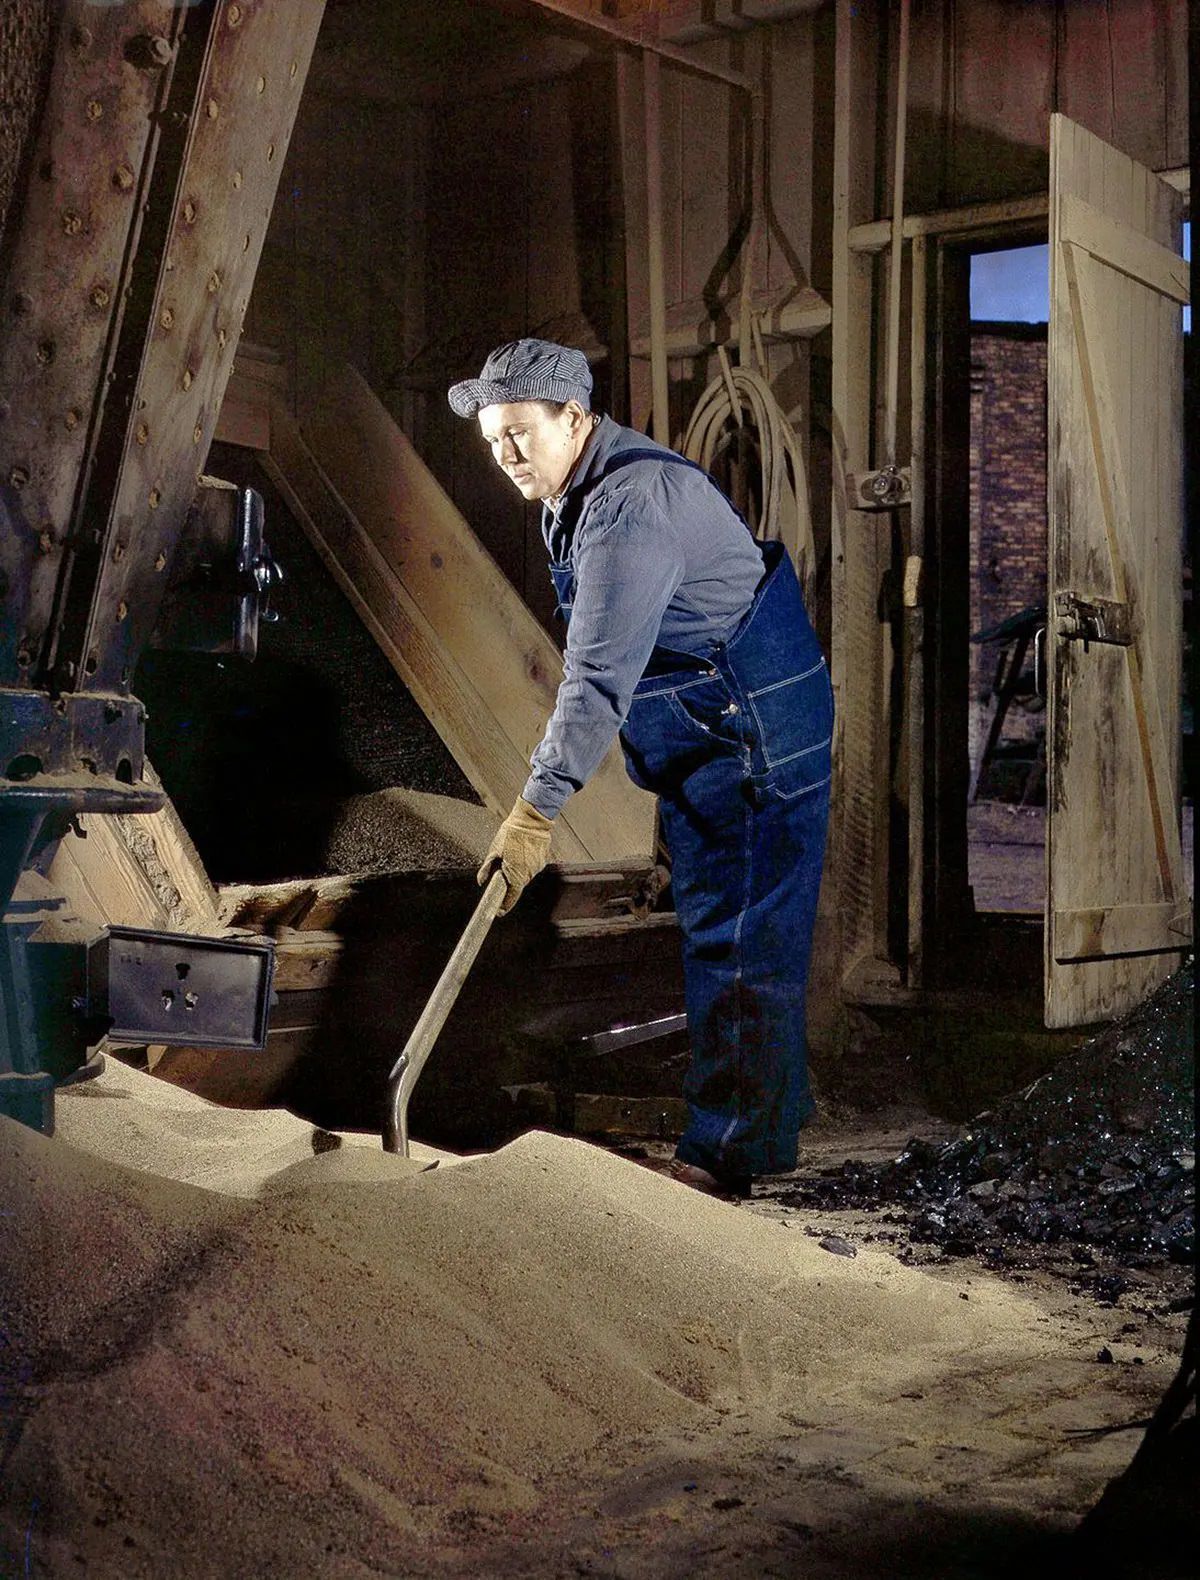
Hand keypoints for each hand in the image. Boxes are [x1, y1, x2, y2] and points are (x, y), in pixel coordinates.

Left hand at [477, 797, 552, 913]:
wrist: (531, 819)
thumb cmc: (511, 832)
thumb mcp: (494, 850)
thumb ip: (487, 868)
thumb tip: (481, 881)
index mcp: (516, 874)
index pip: (511, 898)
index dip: (505, 906)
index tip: (499, 910)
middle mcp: (529, 873)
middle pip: (518, 886)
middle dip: (509, 883)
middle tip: (501, 873)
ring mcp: (537, 867)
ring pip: (525, 876)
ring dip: (517, 872)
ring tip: (511, 857)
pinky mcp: (543, 860)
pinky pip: (532, 867)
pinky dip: (525, 864)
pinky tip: (520, 852)